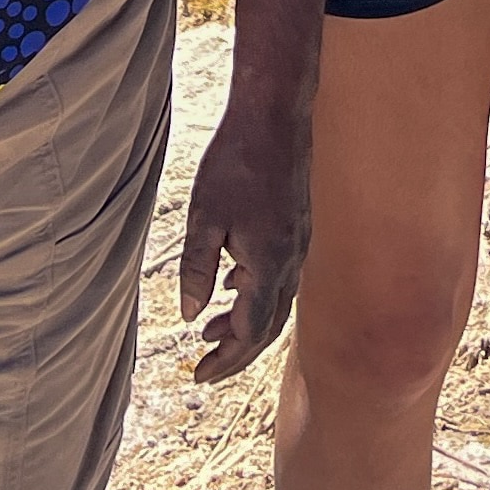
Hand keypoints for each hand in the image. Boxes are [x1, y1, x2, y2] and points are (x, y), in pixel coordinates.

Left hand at [177, 91, 308, 382]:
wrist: (276, 114)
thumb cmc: (236, 160)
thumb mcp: (203, 217)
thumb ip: (196, 269)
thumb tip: (190, 314)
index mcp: (269, 265)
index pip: (250, 333)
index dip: (225, 359)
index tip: (198, 374)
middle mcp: (292, 261)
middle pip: (268, 327)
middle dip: (236, 351)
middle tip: (205, 367)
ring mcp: (299, 244)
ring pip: (276, 302)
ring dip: (245, 322)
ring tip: (211, 332)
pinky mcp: (297, 227)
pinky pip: (280, 276)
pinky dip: (255, 292)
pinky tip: (233, 284)